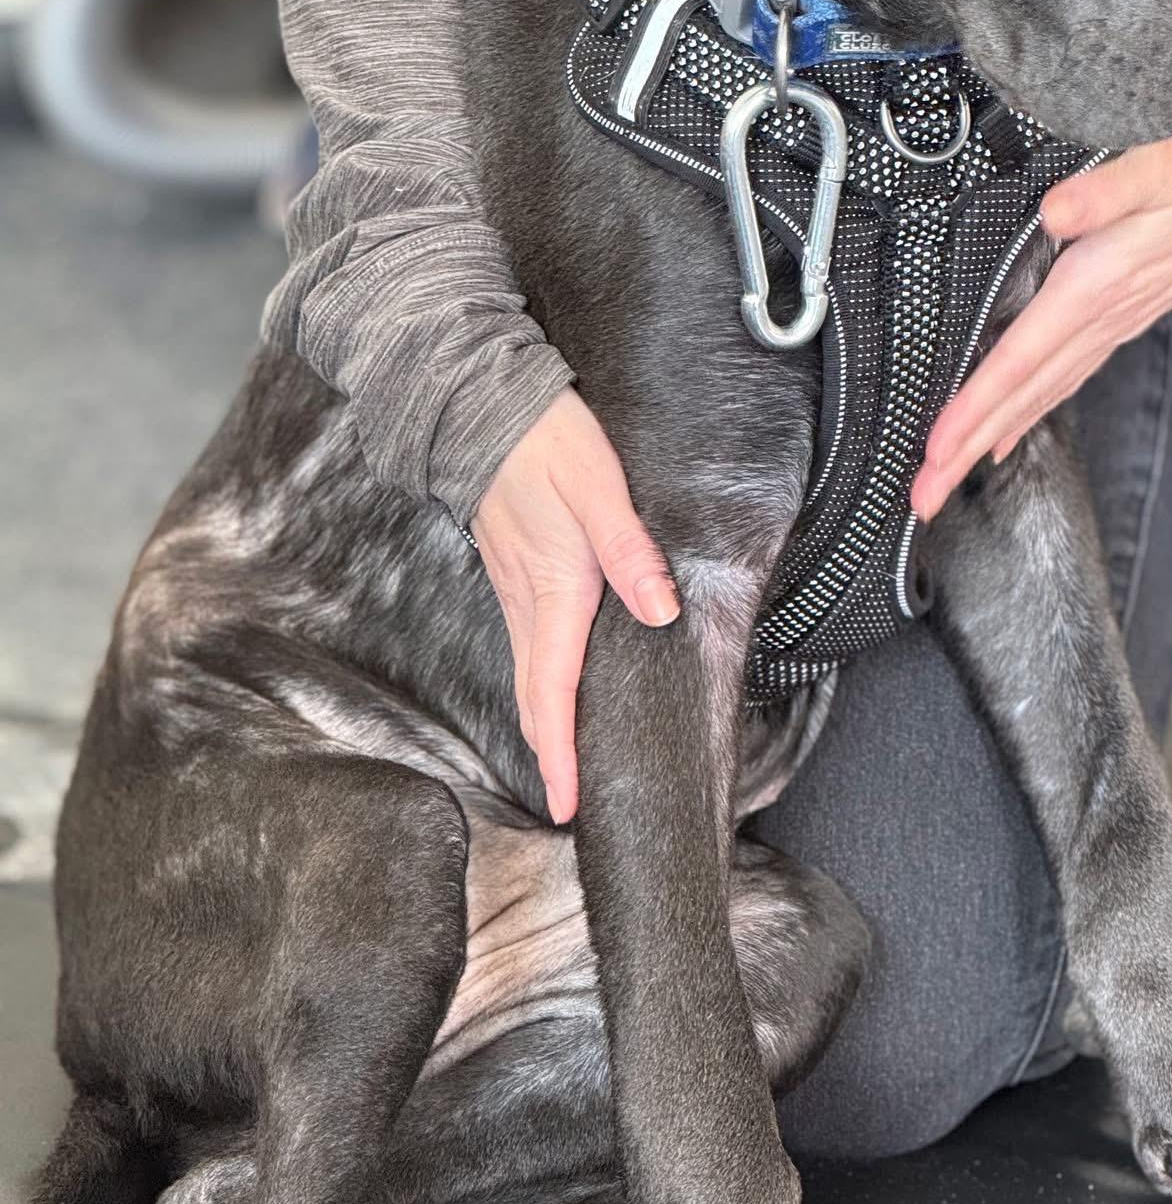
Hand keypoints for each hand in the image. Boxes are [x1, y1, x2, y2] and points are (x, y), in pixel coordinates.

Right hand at [473, 389, 678, 822]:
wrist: (480, 399)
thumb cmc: (542, 439)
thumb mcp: (598, 486)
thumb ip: (630, 551)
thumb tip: (660, 612)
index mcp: (552, 589)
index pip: (552, 691)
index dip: (560, 751)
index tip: (568, 803)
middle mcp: (526, 600)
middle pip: (533, 696)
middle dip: (551, 753)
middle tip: (569, 803)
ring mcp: (513, 587)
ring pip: (527, 673)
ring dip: (543, 722)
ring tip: (567, 761)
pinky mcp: (512, 571)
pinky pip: (526, 644)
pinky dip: (539, 683)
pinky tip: (557, 688)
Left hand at [910, 130, 1171, 518]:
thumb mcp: (1155, 167)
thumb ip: (1105, 190)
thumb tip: (1058, 211)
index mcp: (1092, 288)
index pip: (1020, 360)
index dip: (977, 406)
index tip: (938, 448)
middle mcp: (1096, 322)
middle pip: (1019, 398)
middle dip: (966, 451)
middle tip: (924, 496)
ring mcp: (1105, 332)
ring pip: (1035, 399)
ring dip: (985, 444)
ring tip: (944, 482)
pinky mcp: (1110, 329)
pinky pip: (1059, 385)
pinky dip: (1024, 417)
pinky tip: (997, 442)